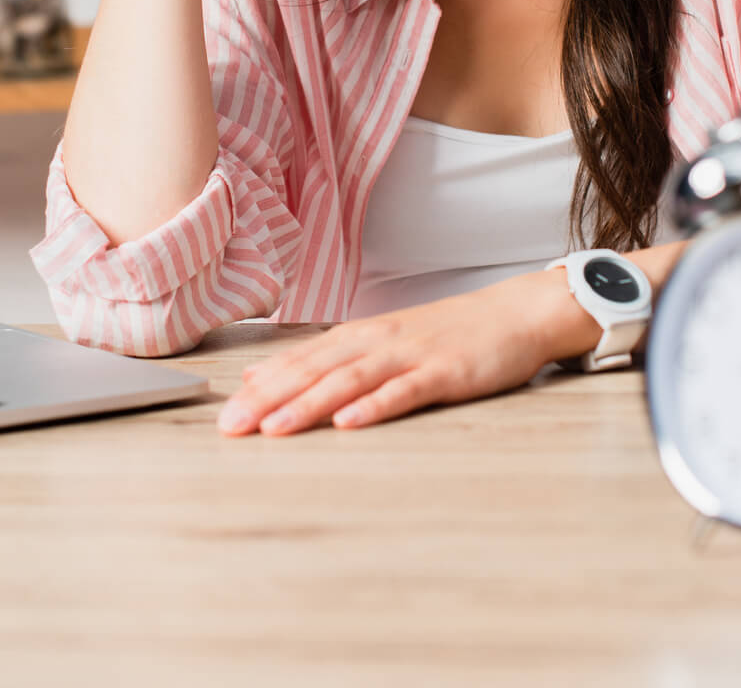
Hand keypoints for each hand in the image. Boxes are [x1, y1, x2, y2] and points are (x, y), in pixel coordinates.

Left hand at [215, 270, 583, 435]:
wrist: (516, 312)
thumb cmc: (448, 332)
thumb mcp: (381, 340)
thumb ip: (326, 359)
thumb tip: (262, 376)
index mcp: (360, 336)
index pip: (299, 361)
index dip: (260, 387)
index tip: (224, 415)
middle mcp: (378, 341)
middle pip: (315, 370)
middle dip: (269, 399)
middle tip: (231, 427)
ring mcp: (412, 355)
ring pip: (350, 380)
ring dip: (309, 404)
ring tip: (275, 428)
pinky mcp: (446, 372)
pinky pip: (405, 391)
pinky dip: (375, 406)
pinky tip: (350, 422)